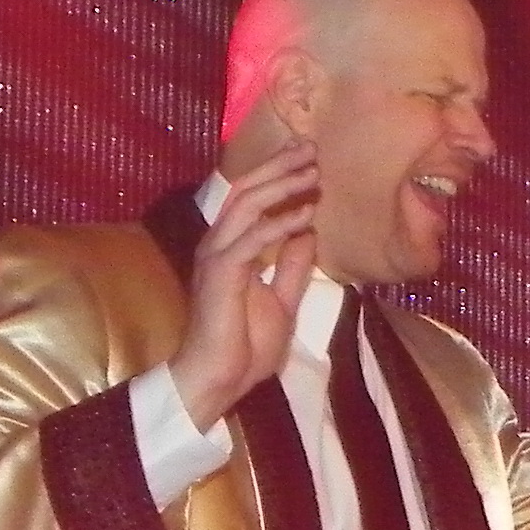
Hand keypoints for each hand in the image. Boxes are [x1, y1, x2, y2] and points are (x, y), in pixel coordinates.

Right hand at [172, 143, 321, 428]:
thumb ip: (292, 266)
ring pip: (246, 206)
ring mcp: (216, 256)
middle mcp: (218, 244)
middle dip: (279, 167)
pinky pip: (251, 239)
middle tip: (312, 149)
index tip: (306, 159)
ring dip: (282, 187)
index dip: (276, 174)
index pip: (250, 199)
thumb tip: (306, 233)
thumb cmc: (244, 347)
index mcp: (230, 248)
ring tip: (313, 174)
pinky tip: (306, 216)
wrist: (220, 379)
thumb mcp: (282, 300)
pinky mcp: (221, 273)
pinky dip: (280, 224)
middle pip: (246, 191)